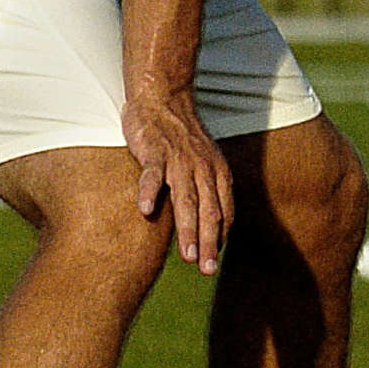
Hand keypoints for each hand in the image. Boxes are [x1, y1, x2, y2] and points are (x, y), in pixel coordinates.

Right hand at [122, 91, 234, 274]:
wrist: (163, 98)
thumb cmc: (180, 137)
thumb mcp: (204, 162)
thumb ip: (207, 190)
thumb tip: (211, 224)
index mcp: (217, 172)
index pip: (223, 210)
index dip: (220, 236)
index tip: (214, 261)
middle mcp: (203, 168)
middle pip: (209, 210)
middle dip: (209, 242)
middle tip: (207, 269)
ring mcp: (179, 160)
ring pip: (186, 198)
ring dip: (187, 228)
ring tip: (188, 255)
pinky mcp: (155, 151)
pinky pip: (152, 174)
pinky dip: (149, 192)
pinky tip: (145, 212)